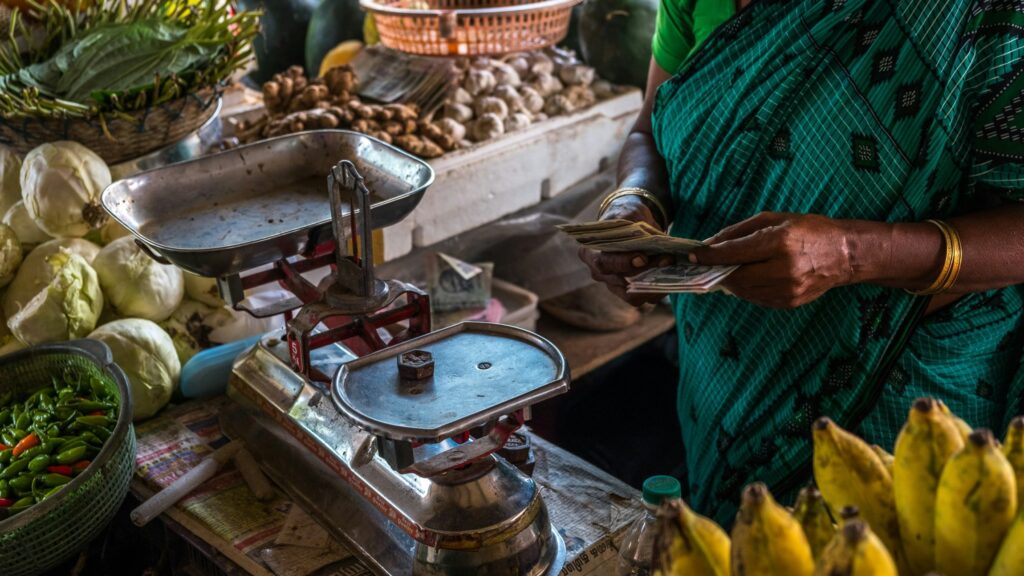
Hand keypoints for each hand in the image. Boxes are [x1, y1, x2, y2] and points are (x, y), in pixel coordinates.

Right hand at [577, 195, 672, 306]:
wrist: (630, 225)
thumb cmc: (626, 218)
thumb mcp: (630, 215)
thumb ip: (639, 226)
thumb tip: (657, 241)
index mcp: (590, 252)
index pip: (603, 263)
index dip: (623, 263)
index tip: (642, 257)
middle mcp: (599, 273)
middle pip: (620, 281)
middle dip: (646, 272)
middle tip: (668, 259)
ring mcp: (613, 285)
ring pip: (633, 295)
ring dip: (656, 284)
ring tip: (673, 267)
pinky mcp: (630, 293)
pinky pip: (645, 298)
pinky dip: (661, 289)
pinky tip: (674, 277)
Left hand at [689, 212, 855, 308]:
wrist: (844, 254)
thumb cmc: (809, 230)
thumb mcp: (775, 219)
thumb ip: (740, 232)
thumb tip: (711, 244)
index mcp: (780, 242)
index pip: (735, 252)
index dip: (710, 255)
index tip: (693, 255)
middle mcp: (784, 269)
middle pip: (736, 275)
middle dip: (717, 270)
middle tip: (706, 264)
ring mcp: (788, 289)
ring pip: (743, 290)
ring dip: (730, 281)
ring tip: (726, 270)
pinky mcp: (789, 302)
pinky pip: (756, 298)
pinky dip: (746, 289)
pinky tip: (746, 278)